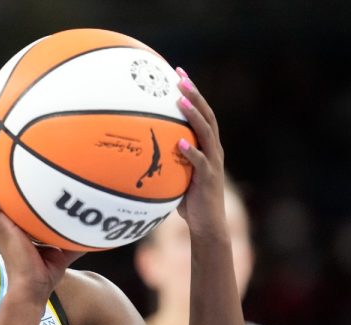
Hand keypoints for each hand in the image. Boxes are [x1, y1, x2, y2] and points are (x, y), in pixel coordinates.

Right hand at [0, 145, 83, 303]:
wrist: (32, 289)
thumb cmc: (45, 273)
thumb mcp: (64, 248)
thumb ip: (76, 233)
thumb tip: (98, 223)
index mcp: (19, 223)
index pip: (13, 197)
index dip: (9, 178)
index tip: (8, 157)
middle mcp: (7, 220)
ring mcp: (0, 222)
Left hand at [174, 67, 227, 237]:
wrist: (207, 225)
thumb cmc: (189, 200)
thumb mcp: (176, 174)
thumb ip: (165, 160)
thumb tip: (136, 149)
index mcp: (208, 146)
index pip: (202, 113)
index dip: (193, 93)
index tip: (179, 73)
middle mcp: (214, 150)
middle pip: (207, 116)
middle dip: (194, 94)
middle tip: (180, 77)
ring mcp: (212, 163)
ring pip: (207, 134)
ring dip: (194, 115)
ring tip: (180, 100)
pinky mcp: (208, 179)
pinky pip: (200, 163)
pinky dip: (191, 152)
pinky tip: (180, 142)